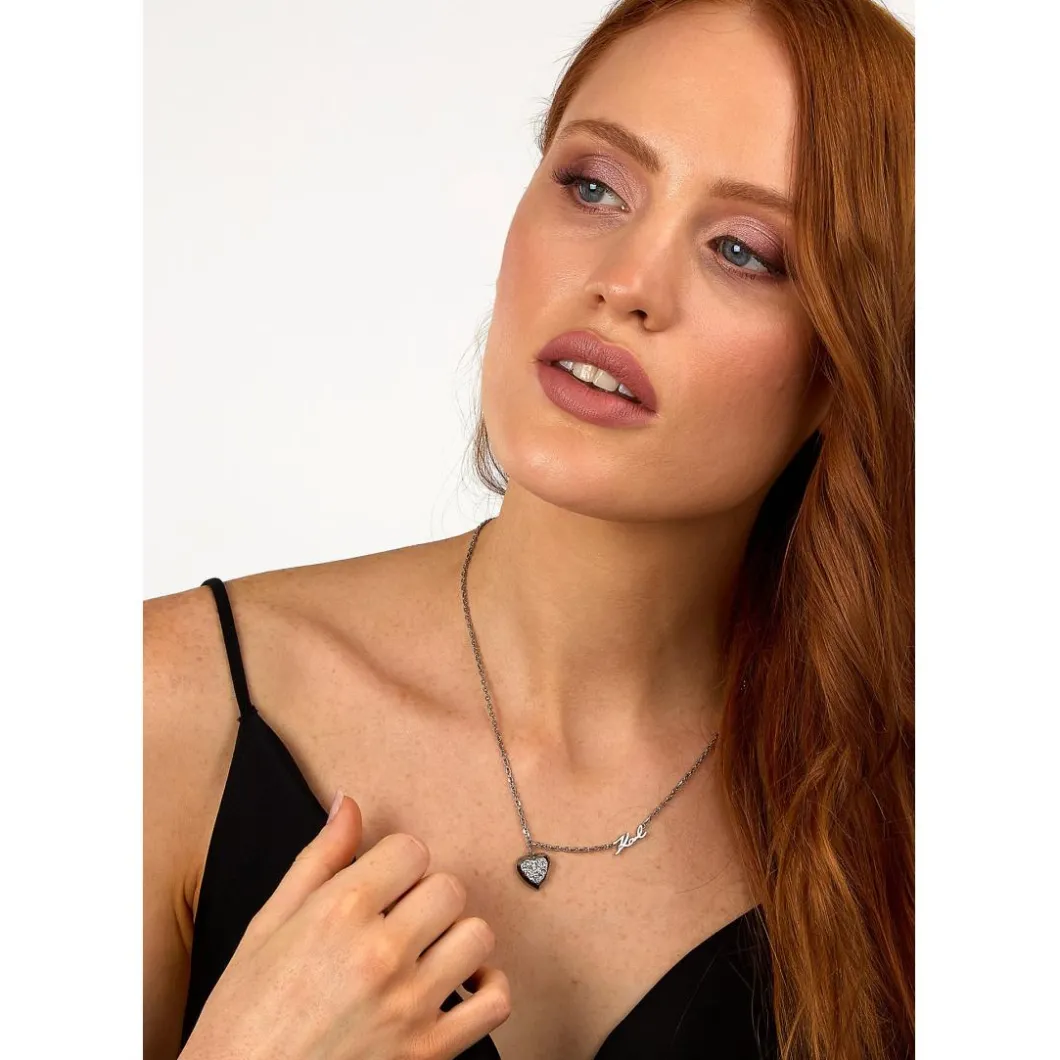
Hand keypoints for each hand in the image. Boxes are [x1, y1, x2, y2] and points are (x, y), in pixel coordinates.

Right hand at [180, 793, 510, 1059]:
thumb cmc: (242, 1019)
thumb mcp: (266, 927)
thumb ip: (318, 859)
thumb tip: (349, 804)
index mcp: (339, 913)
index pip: (411, 850)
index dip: (396, 863)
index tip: (383, 883)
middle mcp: (380, 954)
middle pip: (448, 887)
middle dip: (425, 896)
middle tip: (398, 919)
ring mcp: (409, 1005)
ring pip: (476, 936)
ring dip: (454, 939)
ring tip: (425, 952)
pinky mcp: (428, 1052)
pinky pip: (494, 1002)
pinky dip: (487, 989)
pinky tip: (460, 985)